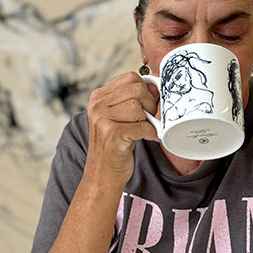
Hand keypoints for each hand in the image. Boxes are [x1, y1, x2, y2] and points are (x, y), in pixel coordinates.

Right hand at [84, 71, 158, 186]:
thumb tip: (155, 86)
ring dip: (148, 121)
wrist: (103, 175)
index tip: (148, 105)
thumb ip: (133, 99)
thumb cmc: (115, 145)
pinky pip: (142, 126)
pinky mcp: (112, 135)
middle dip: (149, 105)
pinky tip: (149, 138)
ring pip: (139, 107)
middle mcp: (97, 106)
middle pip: (137, 90)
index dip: (146, 90)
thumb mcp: (120, 118)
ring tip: (145, 131)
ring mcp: (102, 120)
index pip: (131, 78)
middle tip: (149, 119)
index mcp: (99, 97)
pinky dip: (151, 134)